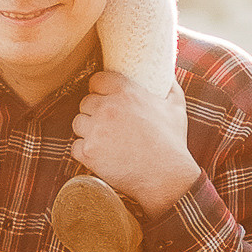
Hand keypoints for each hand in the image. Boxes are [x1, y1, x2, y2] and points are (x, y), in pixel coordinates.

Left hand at [69, 69, 198, 218]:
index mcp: (125, 92)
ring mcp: (96, 130)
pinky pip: (75, 146)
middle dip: (93, 112)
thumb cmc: (173, 142)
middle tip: (107, 123)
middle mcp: (107, 108)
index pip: (96, 80)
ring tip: (104, 140)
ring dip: (87, 130)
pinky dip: (84, 151)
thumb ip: (169, 86)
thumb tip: (167, 74)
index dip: (99, 89)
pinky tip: (100, 155)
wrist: (166, 177)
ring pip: (78, 123)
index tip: (103, 97)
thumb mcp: (176, 106)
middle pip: (85, 103)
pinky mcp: (89, 152)